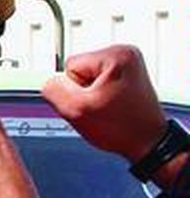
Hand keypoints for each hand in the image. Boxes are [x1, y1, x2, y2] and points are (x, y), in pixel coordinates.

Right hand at [42, 45, 166, 162]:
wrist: (148, 143)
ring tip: (108, 108)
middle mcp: (125, 54)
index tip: (93, 103)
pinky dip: (101, 95)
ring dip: (92, 94)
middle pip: (79, 69)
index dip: (74, 90)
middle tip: (101, 108)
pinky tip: (112, 106)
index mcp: (115, 56)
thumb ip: (52, 90)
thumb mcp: (76, 110)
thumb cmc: (122, 129)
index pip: (69, 66)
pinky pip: (99, 81)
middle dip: (83, 91)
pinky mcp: (129, 74)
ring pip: (87, 77)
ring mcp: (129, 63)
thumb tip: (48, 81)